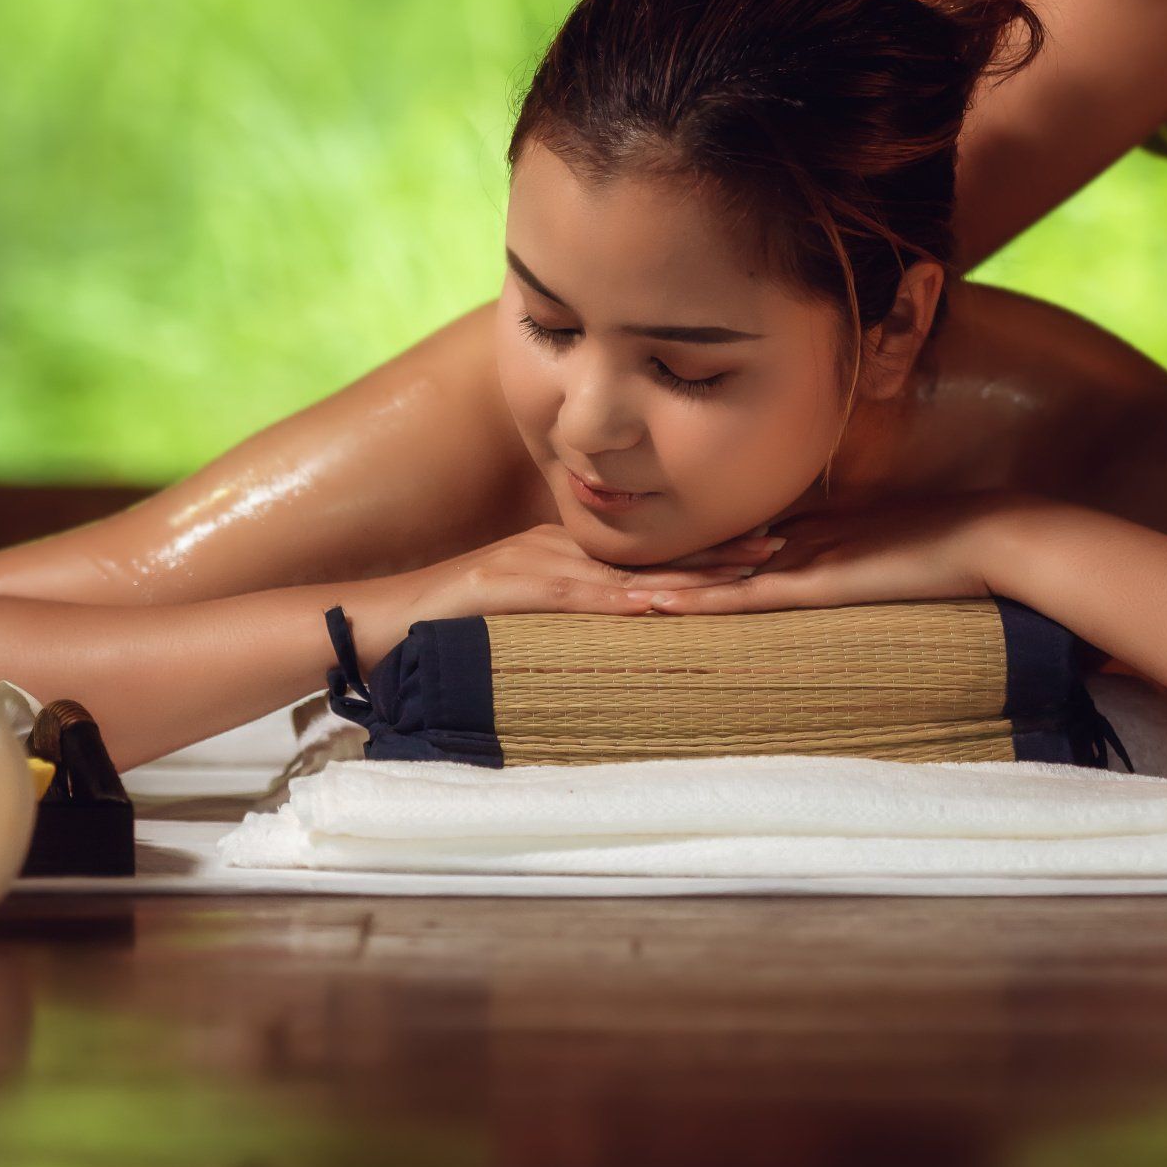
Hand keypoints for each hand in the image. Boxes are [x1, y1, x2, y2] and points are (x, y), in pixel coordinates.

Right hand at [348, 523, 781, 668]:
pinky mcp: (515, 588)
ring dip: (687, 574)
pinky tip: (661, 606)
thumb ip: (566, 607)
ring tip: (743, 574)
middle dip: (716, 552)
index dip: (706, 548)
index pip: (649, 550)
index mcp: (566, 552)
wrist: (386, 617)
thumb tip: (620, 622)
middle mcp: (561, 550)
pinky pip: (579, 597)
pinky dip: (623, 602)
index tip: (763, 543)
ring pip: (628, 571)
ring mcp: (539, 565)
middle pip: (652, 552)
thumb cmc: (453, 620)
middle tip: (781, 546)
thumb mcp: (521, 608)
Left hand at [630, 497, 1027, 618]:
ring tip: (592, 589)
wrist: (982, 537)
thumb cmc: (945, 548)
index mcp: (803, 534)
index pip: (724, 547)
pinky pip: (741, 597)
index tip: (622, 561)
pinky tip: (653, 605)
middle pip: (703, 555)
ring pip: (709, 575)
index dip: (674, 554)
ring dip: (654, 584)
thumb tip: (819, 576)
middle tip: (580, 571)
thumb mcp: (880, 555)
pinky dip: (697, 601)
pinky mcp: (813, 582)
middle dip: (645, 564)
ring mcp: (798, 559)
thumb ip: (845, 562)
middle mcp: (789, 541)